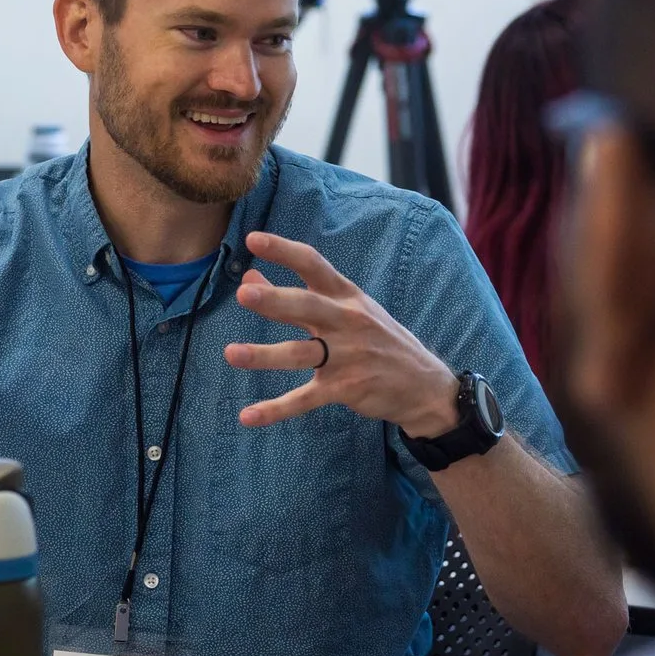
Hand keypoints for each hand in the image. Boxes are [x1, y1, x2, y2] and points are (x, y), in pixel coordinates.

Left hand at [224, 230, 458, 435]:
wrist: (423, 385)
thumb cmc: (377, 340)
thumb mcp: (346, 310)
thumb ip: (297, 295)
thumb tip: (249, 277)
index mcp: (346, 297)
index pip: (313, 265)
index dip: (284, 251)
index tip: (253, 239)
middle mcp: (346, 322)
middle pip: (307, 307)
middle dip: (276, 300)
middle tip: (243, 294)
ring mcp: (346, 357)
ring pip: (300, 353)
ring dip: (265, 355)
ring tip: (231, 354)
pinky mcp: (345, 389)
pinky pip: (305, 399)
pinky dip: (276, 410)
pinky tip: (248, 416)